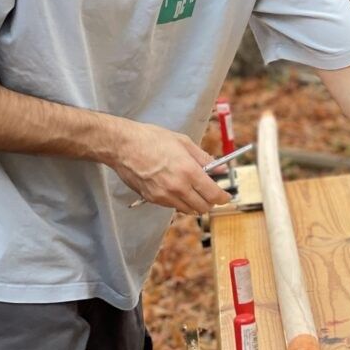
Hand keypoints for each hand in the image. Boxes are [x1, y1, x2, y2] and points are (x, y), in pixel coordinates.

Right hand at [111, 121, 231, 213]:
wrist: (123, 146)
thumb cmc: (152, 139)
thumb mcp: (183, 142)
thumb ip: (204, 158)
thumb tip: (220, 168)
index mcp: (189, 171)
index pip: (213, 194)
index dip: (223, 198)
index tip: (226, 196)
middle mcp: (178, 187)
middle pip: (202, 207)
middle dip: (210, 201)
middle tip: (210, 192)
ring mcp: (164, 196)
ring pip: (188, 210)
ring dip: (194, 203)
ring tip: (193, 190)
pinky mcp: (152, 199)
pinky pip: (172, 206)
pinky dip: (179, 202)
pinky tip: (177, 189)